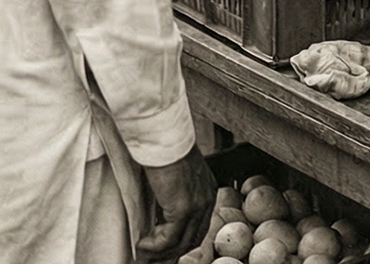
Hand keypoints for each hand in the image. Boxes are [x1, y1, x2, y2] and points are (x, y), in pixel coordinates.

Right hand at [138, 145, 214, 261]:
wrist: (165, 139)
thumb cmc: (165, 153)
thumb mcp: (174, 179)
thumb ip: (173, 198)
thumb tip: (160, 219)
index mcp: (208, 192)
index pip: (198, 229)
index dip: (179, 244)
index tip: (162, 253)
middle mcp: (207, 200)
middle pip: (191, 241)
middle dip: (170, 255)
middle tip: (149, 260)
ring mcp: (197, 205)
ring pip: (179, 244)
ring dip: (158, 254)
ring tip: (141, 254)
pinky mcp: (183, 208)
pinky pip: (168, 239)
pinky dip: (153, 246)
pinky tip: (140, 243)